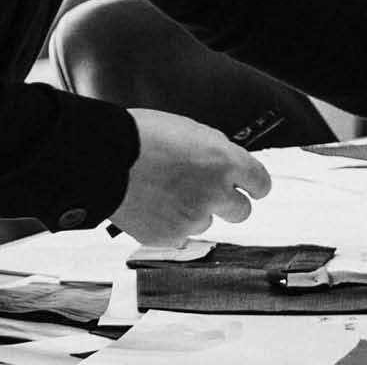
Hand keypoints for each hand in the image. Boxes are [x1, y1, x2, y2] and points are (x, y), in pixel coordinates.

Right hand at [109, 108, 272, 245]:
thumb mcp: (190, 131)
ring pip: (206, 222)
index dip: (254, 185)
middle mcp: (214, 193)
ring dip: (193, 211)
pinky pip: (179, 234)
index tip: (250, 187)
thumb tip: (223, 165)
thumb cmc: (141, 136)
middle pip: (241, 211)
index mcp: (224, 161)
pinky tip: (153, 205)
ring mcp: (193, 218)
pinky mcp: (170, 236)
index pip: (260, 183)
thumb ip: (215, 153)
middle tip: (208, 192)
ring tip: (166, 191)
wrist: (106, 157)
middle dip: (228, 203)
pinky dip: (170, 223)